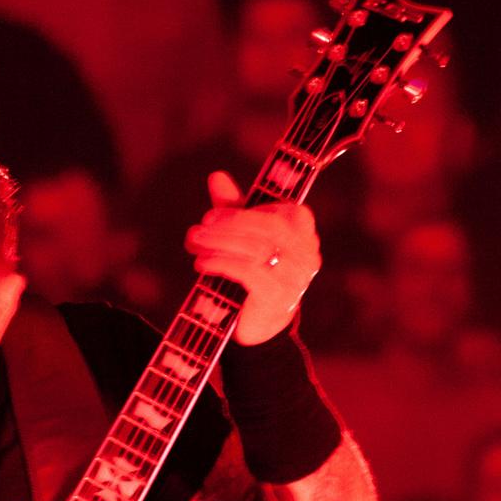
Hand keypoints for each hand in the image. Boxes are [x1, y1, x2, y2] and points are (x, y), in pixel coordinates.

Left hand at [185, 171, 320, 344]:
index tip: (210, 215)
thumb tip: (216, 176)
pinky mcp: (277, 296)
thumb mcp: (246, 236)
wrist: (261, 324)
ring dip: (219, 244)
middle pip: (266, 228)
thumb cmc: (255, 271)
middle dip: (228, 225)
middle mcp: (306, 251)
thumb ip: (234, 207)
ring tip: (194, 244)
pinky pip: (247, 272)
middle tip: (199, 229)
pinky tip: (201, 264)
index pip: (277, 212)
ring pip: (255, 249)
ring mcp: (295, 275)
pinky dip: (221, 264)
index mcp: (304, 230)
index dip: (242, 212)